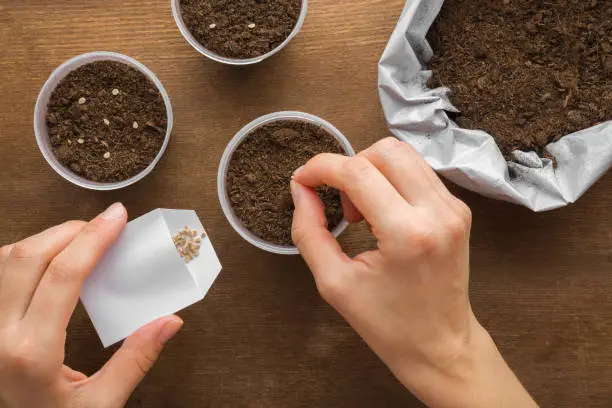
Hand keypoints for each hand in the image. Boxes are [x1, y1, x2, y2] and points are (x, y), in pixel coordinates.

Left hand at [0, 203, 182, 407]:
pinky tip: (51, 256)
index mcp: (31, 353)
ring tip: (81, 236)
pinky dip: (27, 254)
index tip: (116, 219)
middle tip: (104, 224)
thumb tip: (168, 322)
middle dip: (70, 230)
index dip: (93, 239)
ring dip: (46, 239)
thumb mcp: (100, 405)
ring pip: (6, 259)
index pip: (63, 276)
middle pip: (28, 256)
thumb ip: (135, 361)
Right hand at [291, 138, 536, 407]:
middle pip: (384, 151)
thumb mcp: (334, 283)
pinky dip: (390, 181)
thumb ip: (309, 231)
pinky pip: (418, 172)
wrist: (441, 346)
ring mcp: (454, 208)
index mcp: (408, 234)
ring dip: (371, 172)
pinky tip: (383, 214)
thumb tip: (301, 190)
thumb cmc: (388, 324)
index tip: (302, 181)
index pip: (356, 172)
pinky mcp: (459, 209)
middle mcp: (438, 212)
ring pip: (404, 154)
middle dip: (349, 167)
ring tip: (363, 213)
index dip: (320, 168)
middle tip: (342, 206)